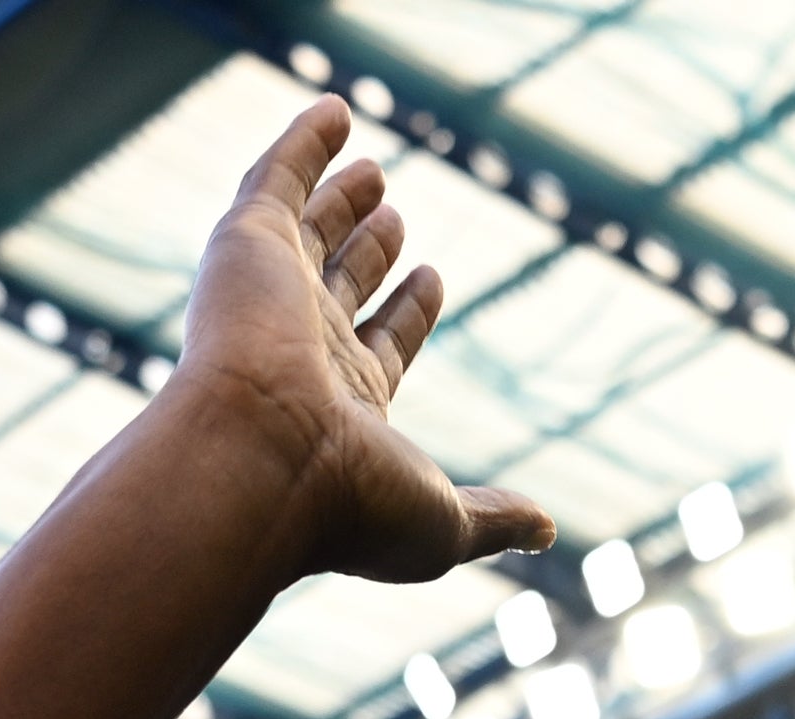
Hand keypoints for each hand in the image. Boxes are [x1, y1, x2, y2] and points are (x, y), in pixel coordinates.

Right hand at [179, 97, 550, 583]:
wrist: (263, 463)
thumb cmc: (350, 504)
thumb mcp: (444, 520)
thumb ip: (494, 515)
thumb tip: (547, 532)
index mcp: (345, 408)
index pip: (382, 346)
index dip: (408, 314)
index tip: (433, 279)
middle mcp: (304, 350)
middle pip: (343, 286)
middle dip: (369, 252)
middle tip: (396, 216)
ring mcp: (273, 296)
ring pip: (310, 233)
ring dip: (342, 199)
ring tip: (377, 170)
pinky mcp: (247, 245)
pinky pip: (276, 176)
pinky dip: (304, 142)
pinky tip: (336, 111)